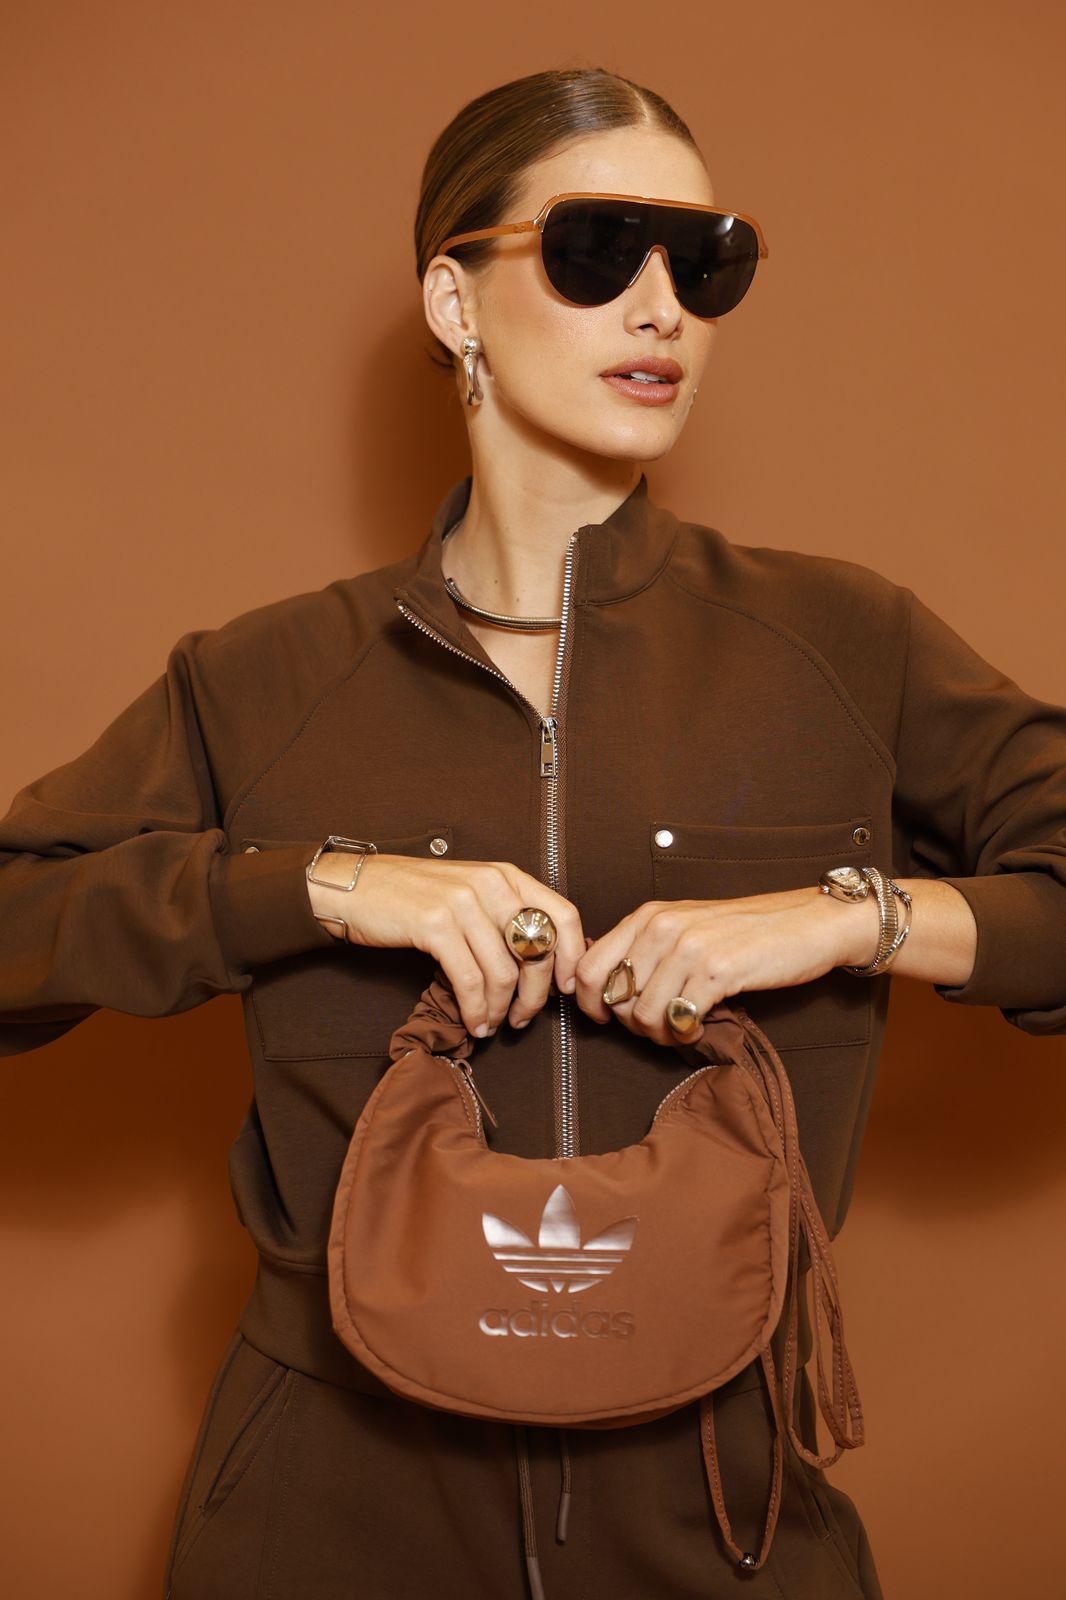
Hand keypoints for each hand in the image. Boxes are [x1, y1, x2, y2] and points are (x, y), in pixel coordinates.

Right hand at [305, 854, 584, 1038]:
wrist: (355, 887)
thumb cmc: (412, 897)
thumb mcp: (469, 894)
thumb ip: (505, 917)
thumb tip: (542, 962)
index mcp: (506, 875)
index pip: (563, 915)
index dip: (571, 957)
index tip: (564, 989)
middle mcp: (490, 884)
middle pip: (538, 951)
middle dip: (536, 996)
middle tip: (523, 1019)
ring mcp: (462, 902)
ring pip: (505, 972)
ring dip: (503, 1010)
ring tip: (494, 1024)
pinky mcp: (434, 924)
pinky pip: (470, 980)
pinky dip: (477, 1009)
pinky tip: (474, 1022)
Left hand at [571, 887, 874, 1047]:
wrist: (808, 923)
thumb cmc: (746, 932)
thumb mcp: (685, 927)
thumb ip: (645, 948)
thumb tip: (603, 988)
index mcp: (647, 915)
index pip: (588, 968)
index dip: (589, 1004)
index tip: (606, 1019)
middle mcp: (661, 927)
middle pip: (613, 999)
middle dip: (630, 1024)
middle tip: (659, 1026)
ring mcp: (688, 947)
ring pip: (642, 1015)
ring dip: (659, 1034)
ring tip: (681, 1028)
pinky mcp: (716, 971)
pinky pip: (677, 1020)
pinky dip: (684, 1035)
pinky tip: (699, 1027)